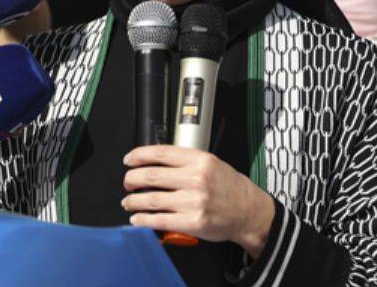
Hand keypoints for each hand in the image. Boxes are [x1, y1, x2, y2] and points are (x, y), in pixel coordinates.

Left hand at [122, 145, 275, 258]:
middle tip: (127, 182)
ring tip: (128, 202)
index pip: (160, 153)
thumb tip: (155, 162)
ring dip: (133, 201)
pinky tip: (137, 219)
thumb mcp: (212, 164)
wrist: (249, 211)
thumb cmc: (230, 188)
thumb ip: (186, 161)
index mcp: (200, 160)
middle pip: (151, 176)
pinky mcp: (192, 222)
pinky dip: (143, 220)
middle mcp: (195, 179)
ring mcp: (193, 202)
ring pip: (151, 199)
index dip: (139, 155)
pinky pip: (160, 220)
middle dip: (132, 179)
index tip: (129, 160)